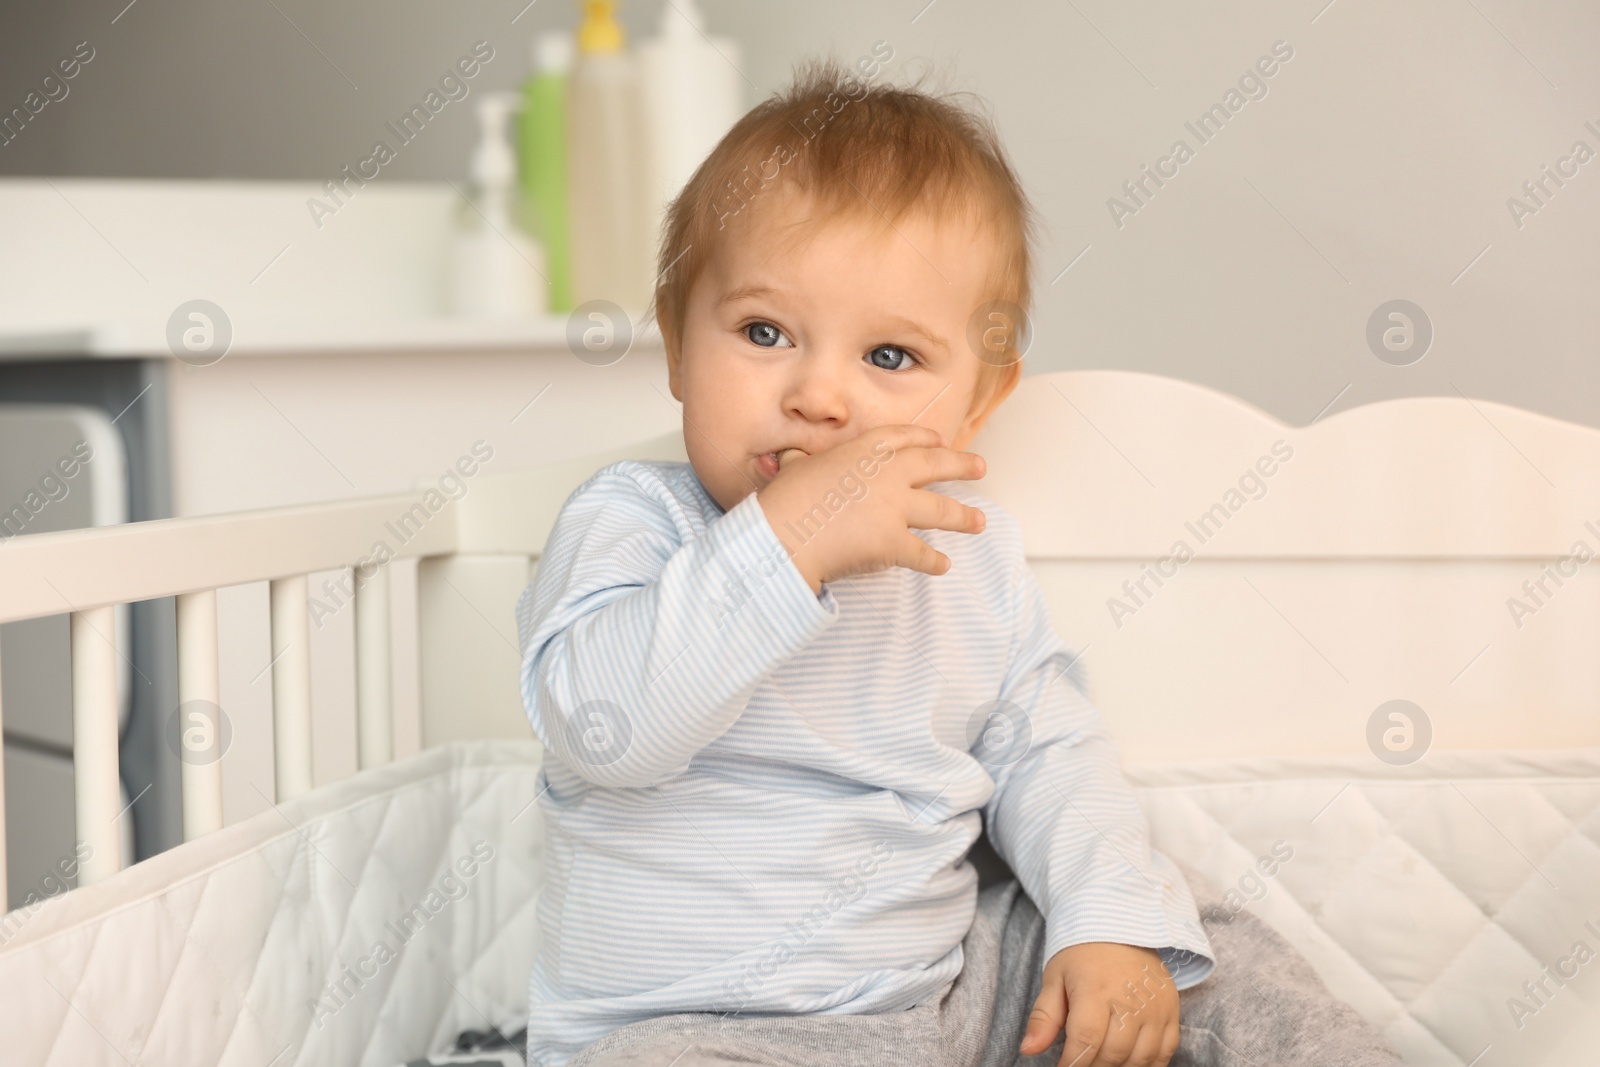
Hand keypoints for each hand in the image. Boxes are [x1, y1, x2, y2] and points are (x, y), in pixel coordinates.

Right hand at [755, 424, 986, 593]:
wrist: (786, 535)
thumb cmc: (785, 499)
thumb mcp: (794, 466)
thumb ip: (800, 459)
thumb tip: (788, 456)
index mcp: (864, 451)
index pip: (902, 437)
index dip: (924, 438)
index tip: (940, 440)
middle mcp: (888, 475)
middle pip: (934, 464)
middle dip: (961, 465)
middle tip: (980, 467)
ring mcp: (895, 509)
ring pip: (941, 510)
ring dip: (964, 517)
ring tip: (980, 522)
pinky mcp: (894, 543)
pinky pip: (922, 554)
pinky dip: (934, 562)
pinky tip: (943, 565)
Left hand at [1020, 942, 1178, 1066]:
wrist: (1120, 928)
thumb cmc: (1082, 955)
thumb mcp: (1055, 979)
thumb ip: (1043, 1017)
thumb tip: (1027, 1049)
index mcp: (1096, 990)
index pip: (1086, 1041)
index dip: (1072, 1064)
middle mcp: (1130, 1001)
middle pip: (1113, 1054)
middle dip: (1093, 1066)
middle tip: (1081, 1061)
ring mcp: (1156, 1008)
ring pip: (1139, 1059)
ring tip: (1101, 1060)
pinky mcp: (1172, 1012)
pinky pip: (1164, 1054)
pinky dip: (1146, 1065)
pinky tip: (1128, 1060)